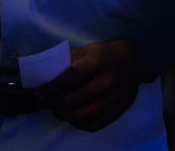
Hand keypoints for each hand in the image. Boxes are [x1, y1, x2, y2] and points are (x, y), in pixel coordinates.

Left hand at [35, 39, 152, 131]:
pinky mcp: (119, 110)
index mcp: (96, 63)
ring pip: (82, 116)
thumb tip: (48, 75)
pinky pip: (95, 124)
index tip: (40, 92)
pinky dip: (79, 124)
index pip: (68, 79)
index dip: (51, 88)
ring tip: (57, 110)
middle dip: (54, 103)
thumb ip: (68, 61)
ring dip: (64, 116)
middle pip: (73, 100)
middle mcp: (106, 82)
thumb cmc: (106, 53)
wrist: (135, 61)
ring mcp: (114, 99)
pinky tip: (72, 117)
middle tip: (47, 102)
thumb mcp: (87, 49)